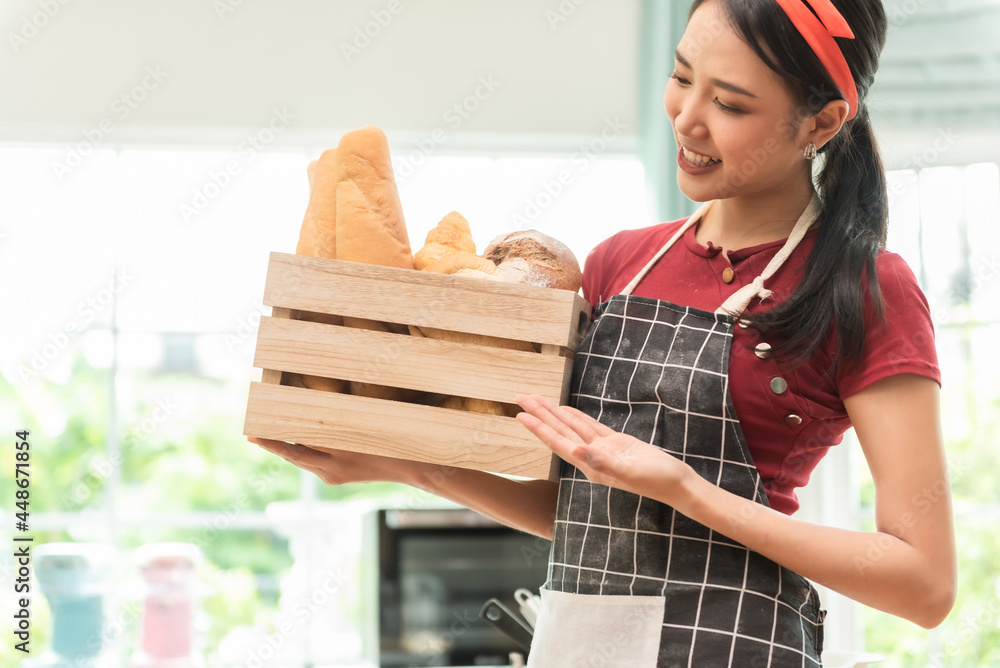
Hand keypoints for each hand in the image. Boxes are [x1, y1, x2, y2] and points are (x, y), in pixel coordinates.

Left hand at [247, 436, 410, 485]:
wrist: (412, 468)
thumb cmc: (394, 439)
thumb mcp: (366, 424)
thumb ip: (337, 420)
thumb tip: (310, 411)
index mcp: (340, 453)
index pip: (299, 443)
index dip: (275, 437)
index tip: (253, 433)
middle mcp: (333, 468)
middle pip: (295, 454)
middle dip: (273, 443)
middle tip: (252, 434)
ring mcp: (334, 476)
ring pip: (302, 459)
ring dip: (286, 446)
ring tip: (268, 435)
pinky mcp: (337, 478)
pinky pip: (312, 464)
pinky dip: (302, 451)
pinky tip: (295, 441)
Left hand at [514, 394, 691, 500]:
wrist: (677, 484)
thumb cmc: (656, 480)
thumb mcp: (628, 471)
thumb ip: (601, 462)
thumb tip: (574, 451)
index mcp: (591, 465)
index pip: (558, 442)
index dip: (538, 428)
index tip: (520, 414)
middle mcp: (592, 457)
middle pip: (559, 431)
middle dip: (539, 415)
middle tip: (520, 397)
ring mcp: (603, 450)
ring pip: (573, 427)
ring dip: (554, 413)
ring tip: (537, 400)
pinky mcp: (616, 443)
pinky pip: (590, 426)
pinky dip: (577, 417)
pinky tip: (566, 410)